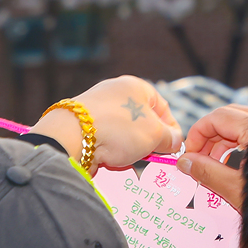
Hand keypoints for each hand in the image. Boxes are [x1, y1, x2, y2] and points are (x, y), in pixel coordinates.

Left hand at [36, 76, 180, 170]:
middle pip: (141, 121)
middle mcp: (114, 93)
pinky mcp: (83, 125)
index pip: (162, 106)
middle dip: (149, 142)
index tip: (174, 147)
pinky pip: (105, 140)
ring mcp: (97, 108)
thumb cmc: (119, 128)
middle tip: (153, 158)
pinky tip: (112, 161)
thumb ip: (169, 138)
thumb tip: (174, 141)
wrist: (73, 136)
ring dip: (130, 149)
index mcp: (135, 86)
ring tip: (130, 161)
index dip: (171, 128)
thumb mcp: (155, 134)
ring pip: (122, 133)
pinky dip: (111, 151)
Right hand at [176, 103, 247, 210]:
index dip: (198, 133)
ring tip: (211, 166)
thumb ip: (208, 172)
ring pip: (240, 125)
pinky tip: (231, 166)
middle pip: (228, 118)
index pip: (217, 117)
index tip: (188, 154)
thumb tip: (185, 162)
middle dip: (208, 137)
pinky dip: (237, 146)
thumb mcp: (236, 189)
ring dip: (221, 142)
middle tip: (197, 160)